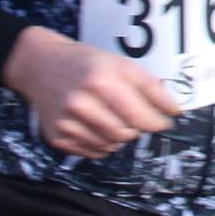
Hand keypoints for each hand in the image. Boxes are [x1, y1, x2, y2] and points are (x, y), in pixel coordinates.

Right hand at [4, 27, 181, 158]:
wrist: (40, 65)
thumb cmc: (86, 63)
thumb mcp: (120, 64)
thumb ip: (150, 86)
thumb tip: (174, 110)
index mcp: (101, 80)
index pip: (140, 116)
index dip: (158, 122)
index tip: (165, 120)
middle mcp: (81, 102)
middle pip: (127, 133)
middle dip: (138, 127)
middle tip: (135, 116)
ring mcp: (67, 122)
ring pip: (111, 145)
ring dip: (121, 137)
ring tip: (114, 118)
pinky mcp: (57, 136)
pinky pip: (93, 152)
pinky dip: (103, 144)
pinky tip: (98, 125)